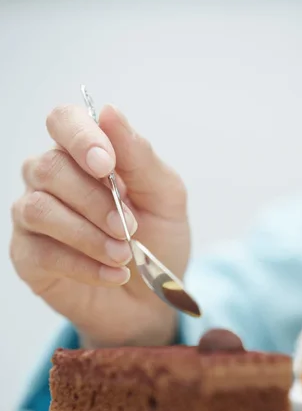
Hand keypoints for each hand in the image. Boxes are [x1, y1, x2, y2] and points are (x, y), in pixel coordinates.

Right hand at [10, 104, 190, 347]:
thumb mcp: (164, 197)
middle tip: (130, 228)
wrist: (152, 298)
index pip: (64, 121)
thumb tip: (109, 112)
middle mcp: (51, 179)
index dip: (80, 137)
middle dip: (95, 200)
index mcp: (85, 155)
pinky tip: (113, 274)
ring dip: (87, 234)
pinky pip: (41, 252)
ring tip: (124, 255)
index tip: (106, 165)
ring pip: (38, 209)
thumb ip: (140, 157)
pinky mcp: (28, 256)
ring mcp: (34, 217)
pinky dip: (83, 265)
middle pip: (49, 167)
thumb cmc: (157, 239)